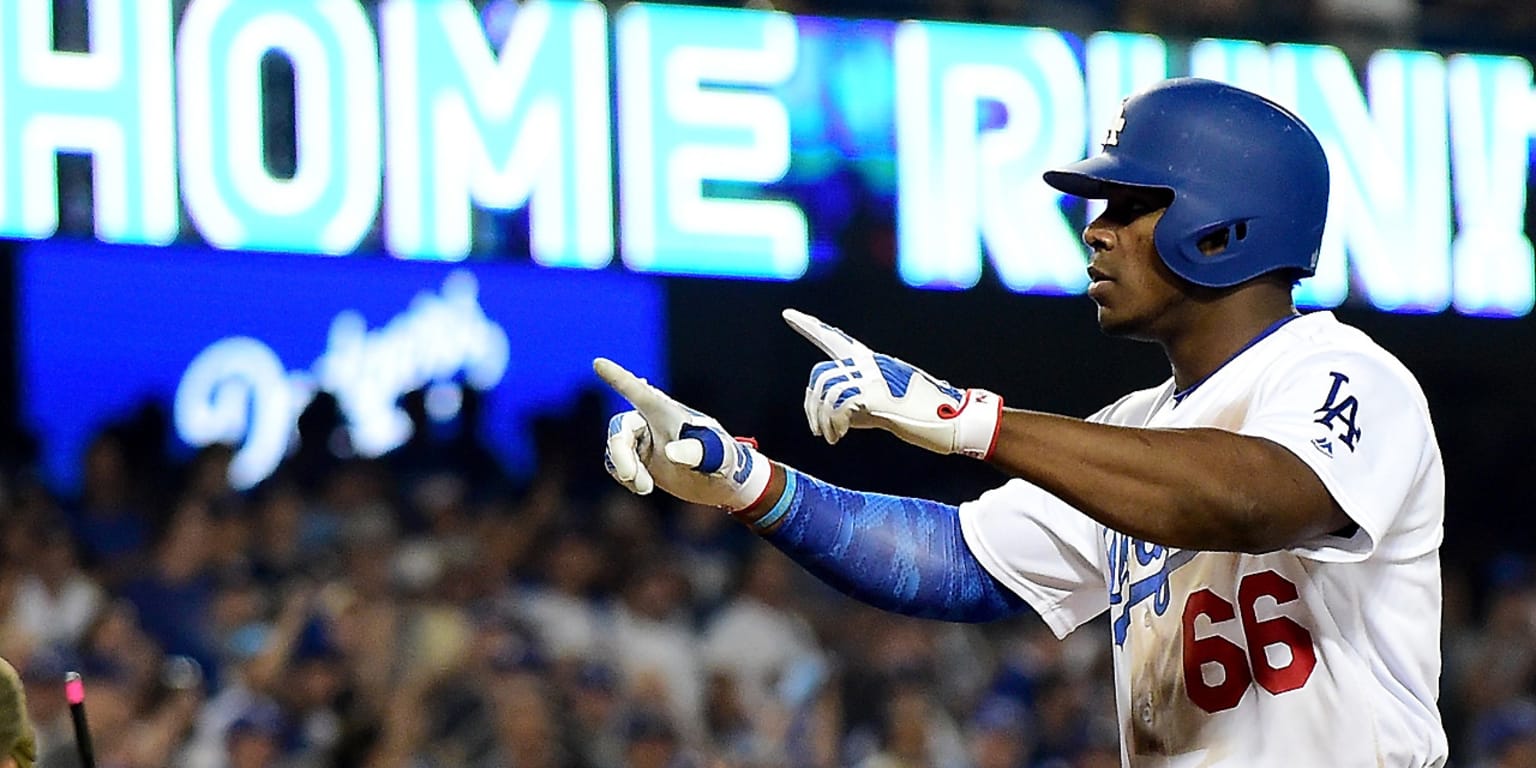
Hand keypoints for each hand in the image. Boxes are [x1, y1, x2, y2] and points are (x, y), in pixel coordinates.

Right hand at [594, 358, 772, 510]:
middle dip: (620, 454)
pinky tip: (643, 487)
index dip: (618, 378)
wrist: (724, 483)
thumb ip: (696, 452)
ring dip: (625, 470)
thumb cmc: (725, 461)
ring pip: (616, 447)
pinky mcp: (640, 458)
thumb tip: (670, 452)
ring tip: (646, 488)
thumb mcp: (717, 457)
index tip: (598, 363)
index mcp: (670, 413)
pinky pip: (617, 462)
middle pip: (621, 428)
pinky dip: (625, 476)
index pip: (640, 391)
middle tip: (632, 478)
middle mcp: (653, 422)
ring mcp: (645, 440)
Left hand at [783, 309, 1002, 458]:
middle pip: (821, 374)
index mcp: (872, 363)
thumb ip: (859, 405)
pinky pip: (837, 406)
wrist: (956, 420)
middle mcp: (871, 364)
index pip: (835, 339)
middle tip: (819, 431)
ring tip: (831, 437)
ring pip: (825, 390)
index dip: (810, 327)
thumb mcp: (884, 407)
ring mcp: (874, 377)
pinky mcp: (877, 395)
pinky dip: (832, 425)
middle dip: (812, 405)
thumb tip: (835, 415)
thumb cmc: (923, 416)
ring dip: (822, 419)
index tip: (789, 314)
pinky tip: (838, 437)